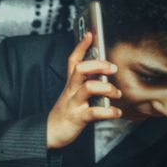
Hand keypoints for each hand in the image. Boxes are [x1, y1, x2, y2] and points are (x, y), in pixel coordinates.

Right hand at [47, 33, 121, 148]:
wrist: (50, 133)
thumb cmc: (65, 113)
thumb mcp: (72, 95)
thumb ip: (85, 84)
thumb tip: (103, 75)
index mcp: (70, 84)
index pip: (73, 60)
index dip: (81, 46)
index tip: (90, 34)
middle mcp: (71, 91)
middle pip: (80, 69)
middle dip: (98, 64)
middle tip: (112, 68)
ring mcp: (73, 104)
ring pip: (88, 88)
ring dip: (107, 88)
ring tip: (116, 94)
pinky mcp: (77, 118)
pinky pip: (94, 113)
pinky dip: (108, 112)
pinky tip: (116, 113)